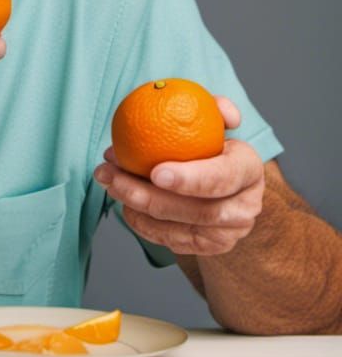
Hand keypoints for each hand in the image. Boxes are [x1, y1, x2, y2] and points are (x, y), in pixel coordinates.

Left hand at [93, 97, 264, 255]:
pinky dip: (142, 224)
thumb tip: (223, 110)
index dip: (191, 178)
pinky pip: (171, 241)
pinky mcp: (209, 247)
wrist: (223, 183)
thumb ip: (215, 109)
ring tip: (108, 182)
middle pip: (197, 210)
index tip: (155, 172)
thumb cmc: (208, 144)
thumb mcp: (214, 121)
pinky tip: (122, 203)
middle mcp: (245, 207)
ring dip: (136, 207)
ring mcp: (228, 232)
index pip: (223, 177)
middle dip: (147, 195)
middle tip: (111, 174)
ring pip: (178, 228)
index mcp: (249, 170)